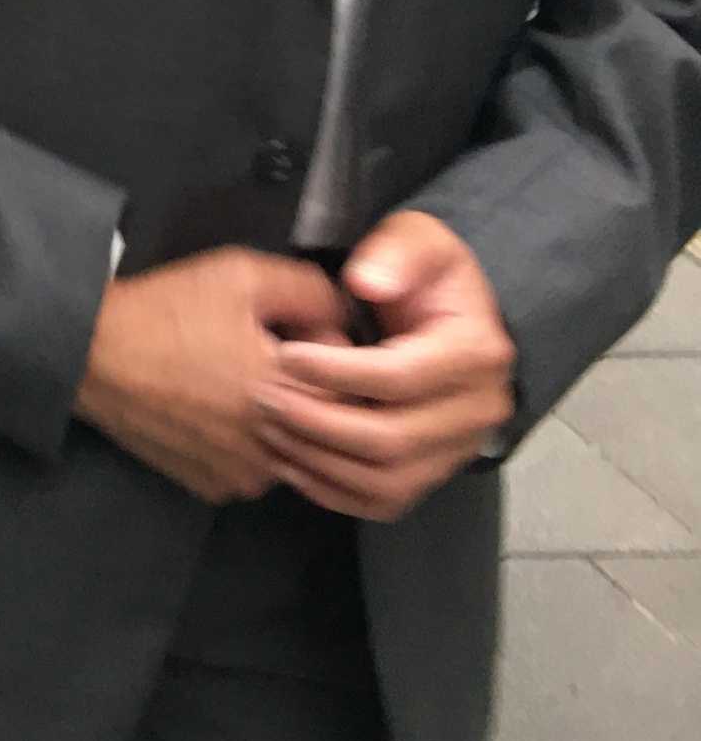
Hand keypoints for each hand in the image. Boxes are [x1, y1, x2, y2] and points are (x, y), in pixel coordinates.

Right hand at [75, 247, 350, 502]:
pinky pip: (257, 469)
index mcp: (290, 391)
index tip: (302, 332)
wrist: (86, 354)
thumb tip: (347, 318)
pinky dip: (250, 445)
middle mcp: (276, 446)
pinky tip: (216, 411)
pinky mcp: (215, 487)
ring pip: (298, 452)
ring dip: (285, 423)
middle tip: (269, 356)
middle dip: (314, 389)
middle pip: (333, 424)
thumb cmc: (164, 310)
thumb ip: (312, 290)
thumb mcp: (241, 274)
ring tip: (238, 382)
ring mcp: (245, 475)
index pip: (364, 385)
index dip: (339, 352)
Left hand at [255, 212, 515, 522]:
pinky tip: (289, 461)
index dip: (336, 371)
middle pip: (392, 439)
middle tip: (262, 397)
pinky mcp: (433, 472)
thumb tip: (368, 283)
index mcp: (477, 353)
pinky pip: (383, 501)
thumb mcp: (418, 239)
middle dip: (318, 421)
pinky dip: (332, 491)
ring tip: (268, 428)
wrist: (449, 317)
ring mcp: (458, 449)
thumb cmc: (425, 274)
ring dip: (319, 461)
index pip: (400, 378)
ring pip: (386, 480)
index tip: (284, 355)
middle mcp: (478, 411)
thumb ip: (395, 252)